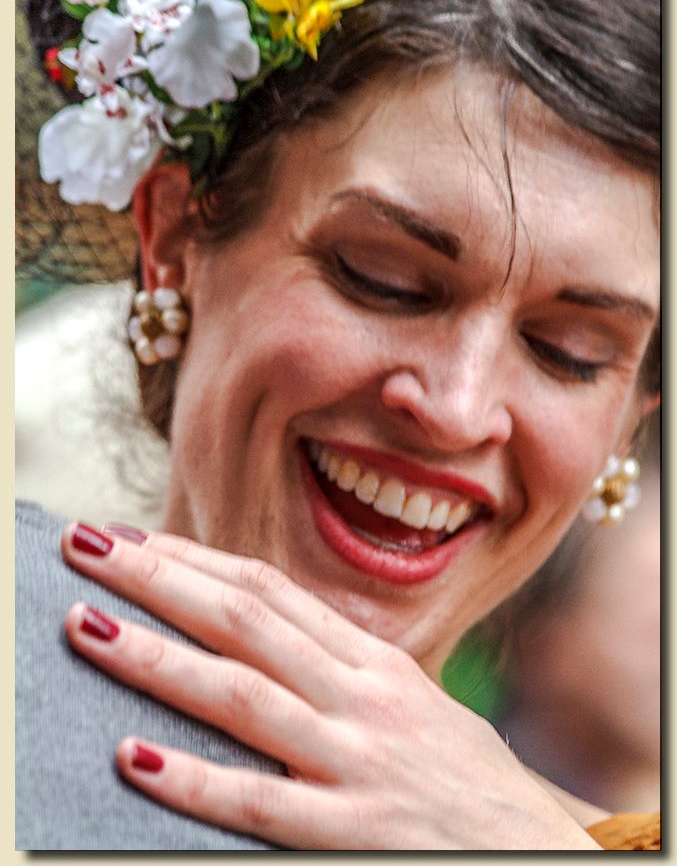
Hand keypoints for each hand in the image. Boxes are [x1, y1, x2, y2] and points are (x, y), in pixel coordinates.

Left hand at [61, 522, 599, 849]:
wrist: (541, 854)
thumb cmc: (467, 779)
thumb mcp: (412, 703)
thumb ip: (342, 671)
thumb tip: (265, 640)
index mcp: (373, 661)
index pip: (269, 590)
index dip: (195, 559)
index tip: (132, 539)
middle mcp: (362, 696)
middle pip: (245, 621)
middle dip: (158, 579)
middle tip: (85, 546)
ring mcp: (357, 761)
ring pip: (242, 695)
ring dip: (157, 659)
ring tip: (86, 627)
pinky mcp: (354, 833)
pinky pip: (260, 801)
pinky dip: (194, 779)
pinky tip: (133, 758)